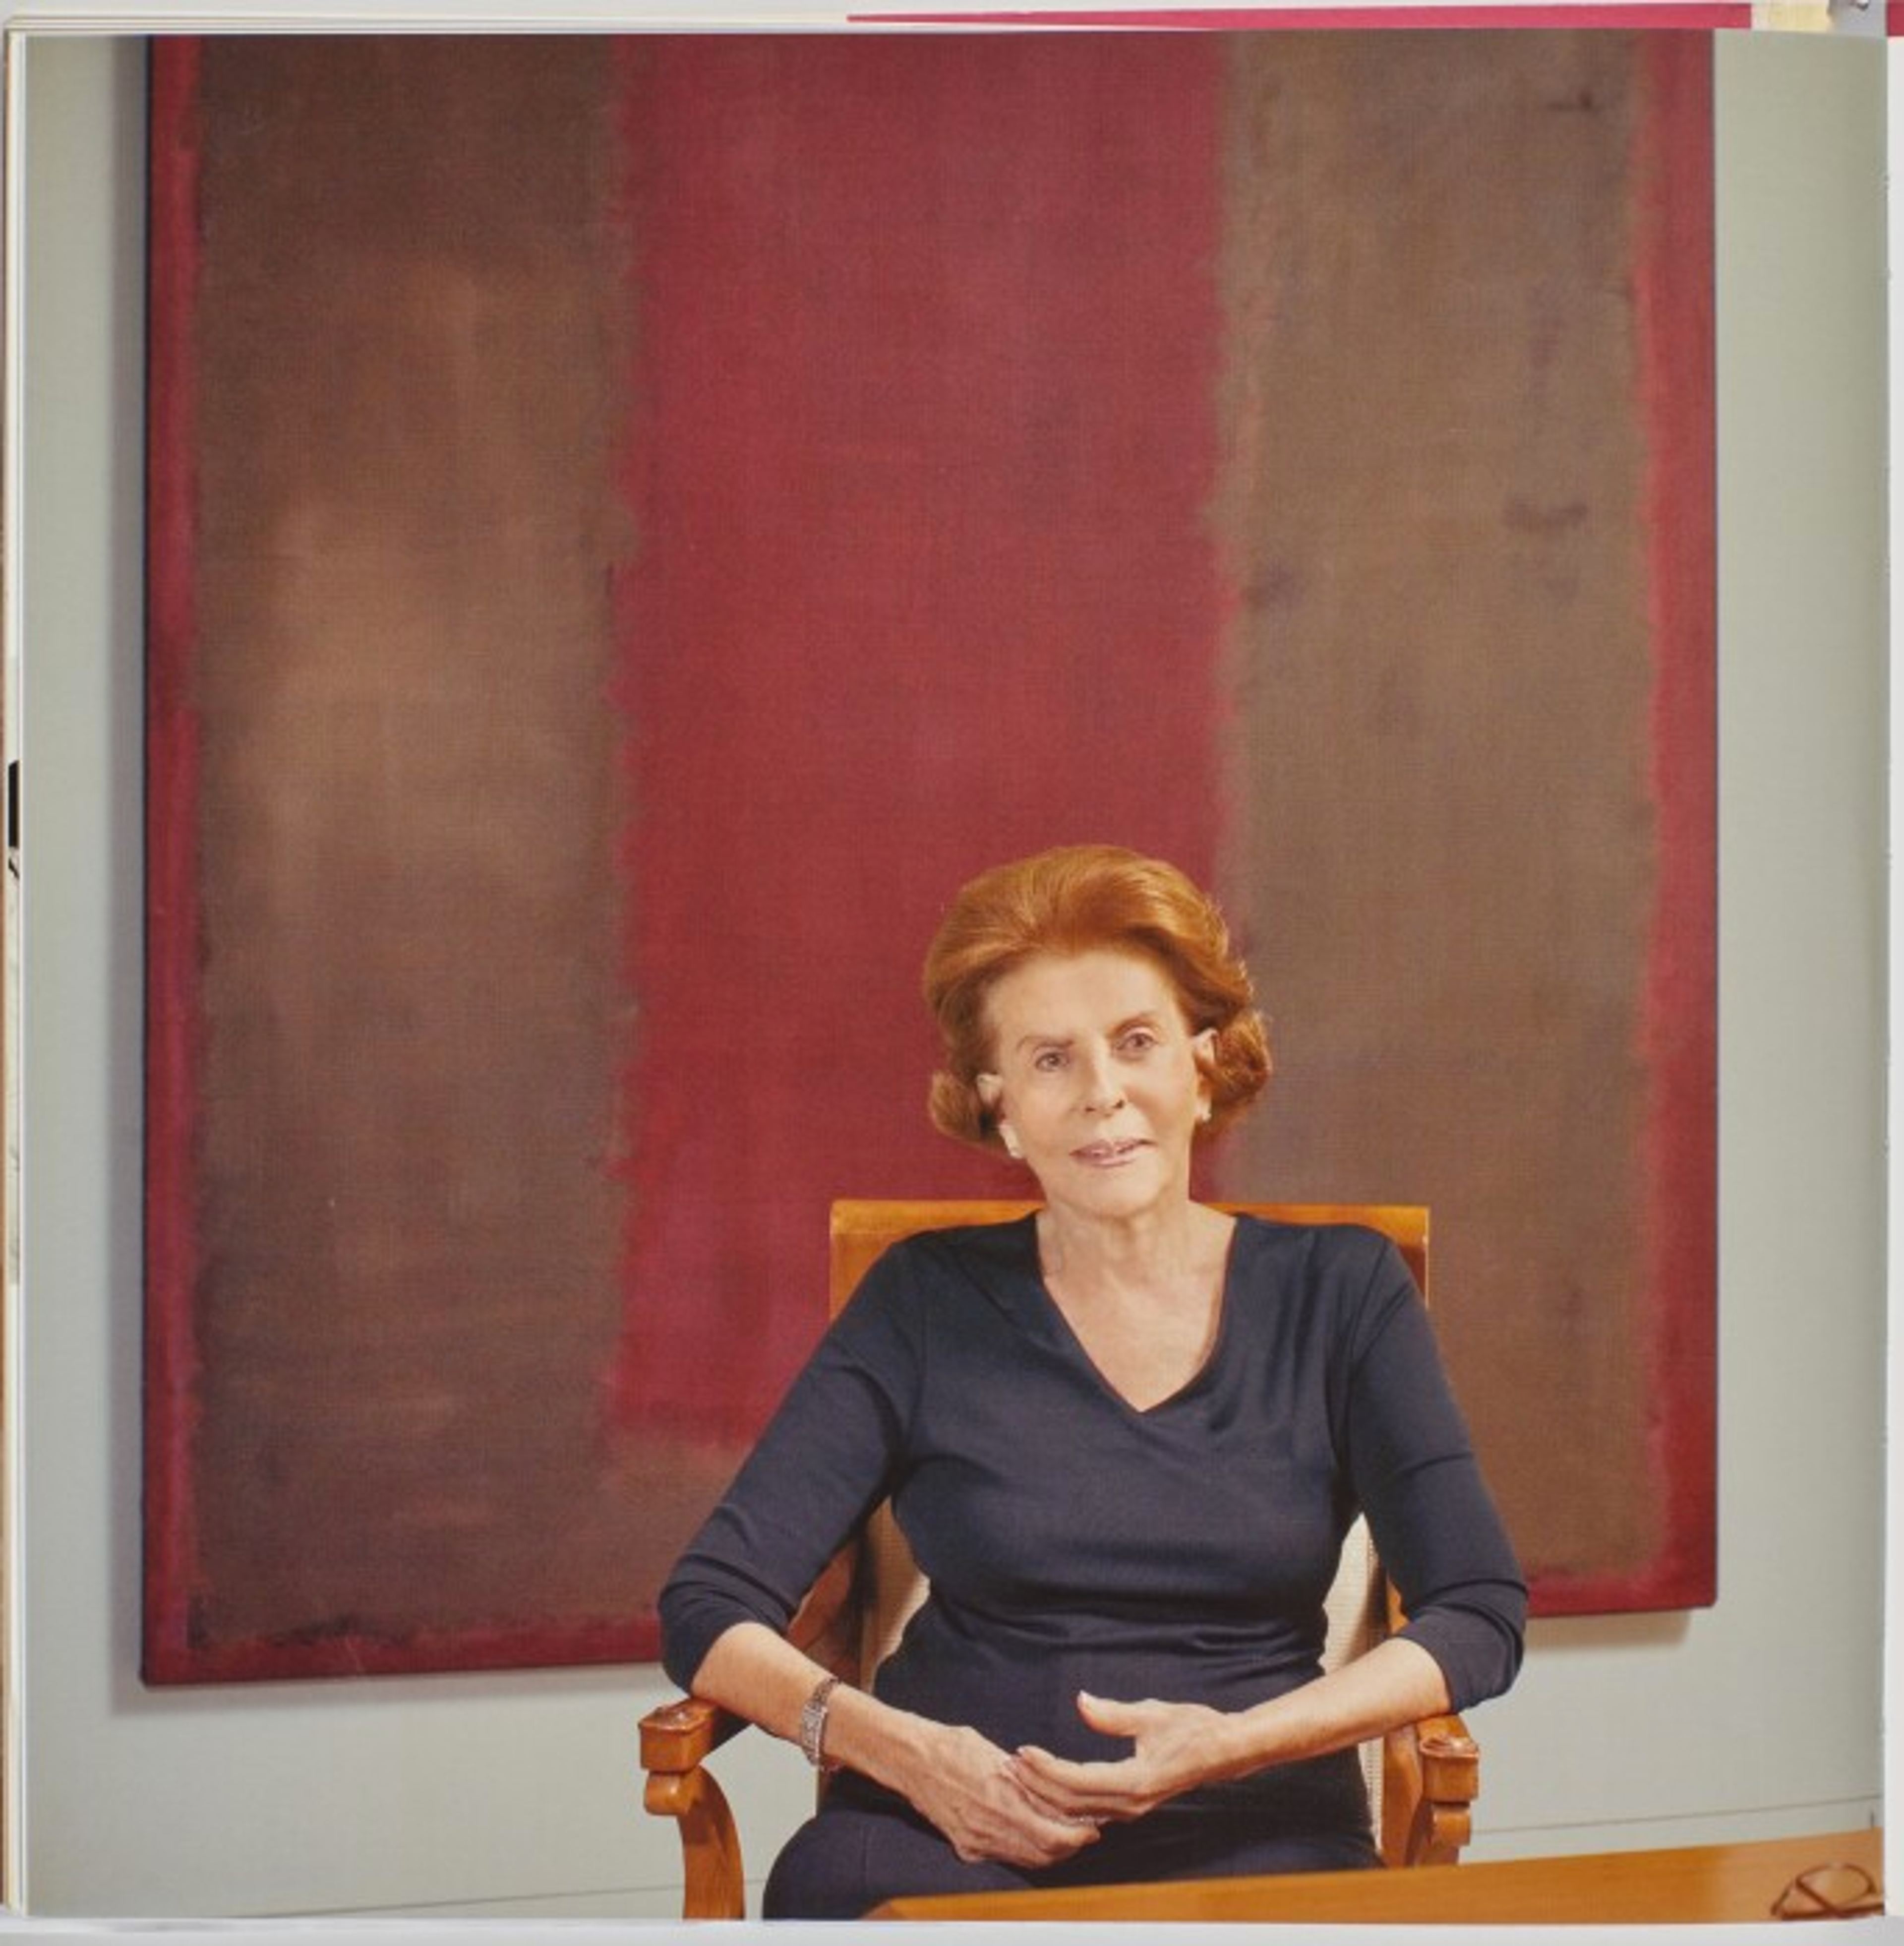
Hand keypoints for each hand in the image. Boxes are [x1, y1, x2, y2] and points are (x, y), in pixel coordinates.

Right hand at [897, 1720, 1104, 1867]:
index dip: (1078, 1833)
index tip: (1093, 1825)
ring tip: (1066, 1836)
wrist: (910, 1759)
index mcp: (1000, 1797)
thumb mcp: (993, 1752)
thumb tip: (1053, 1791)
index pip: (1052, 1832)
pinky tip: (1033, 1836)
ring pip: (1026, 1860)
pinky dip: (1025, 1851)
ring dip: (1050, 1851)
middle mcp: (989, 1827)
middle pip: (1044, 1852)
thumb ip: (1024, 1777)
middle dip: (1070, 1845)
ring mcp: (976, 1841)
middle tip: (1086, 1833)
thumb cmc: (951, 1746)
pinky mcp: (965, 1847)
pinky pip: (1004, 1857)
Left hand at [1009, 1691, 1233, 1824]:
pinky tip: (1046, 1789)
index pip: (1077, 1782)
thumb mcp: (1153, 1714)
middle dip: (1035, 1785)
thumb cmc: (1194, 1728)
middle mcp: (1130, 1804)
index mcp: (1135, 1782)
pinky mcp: (1131, 1805)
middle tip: (1005, 1765)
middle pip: (1070, 1803)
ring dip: (1045, 1793)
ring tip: (1018, 1774)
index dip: (1045, 1769)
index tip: (1021, 1751)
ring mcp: (1131, 1809)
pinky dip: (1063, 1799)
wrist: (1225, 1752)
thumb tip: (1080, 1702)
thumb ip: (1113, 1714)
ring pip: (1077, 1811)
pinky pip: (1089, 1809)